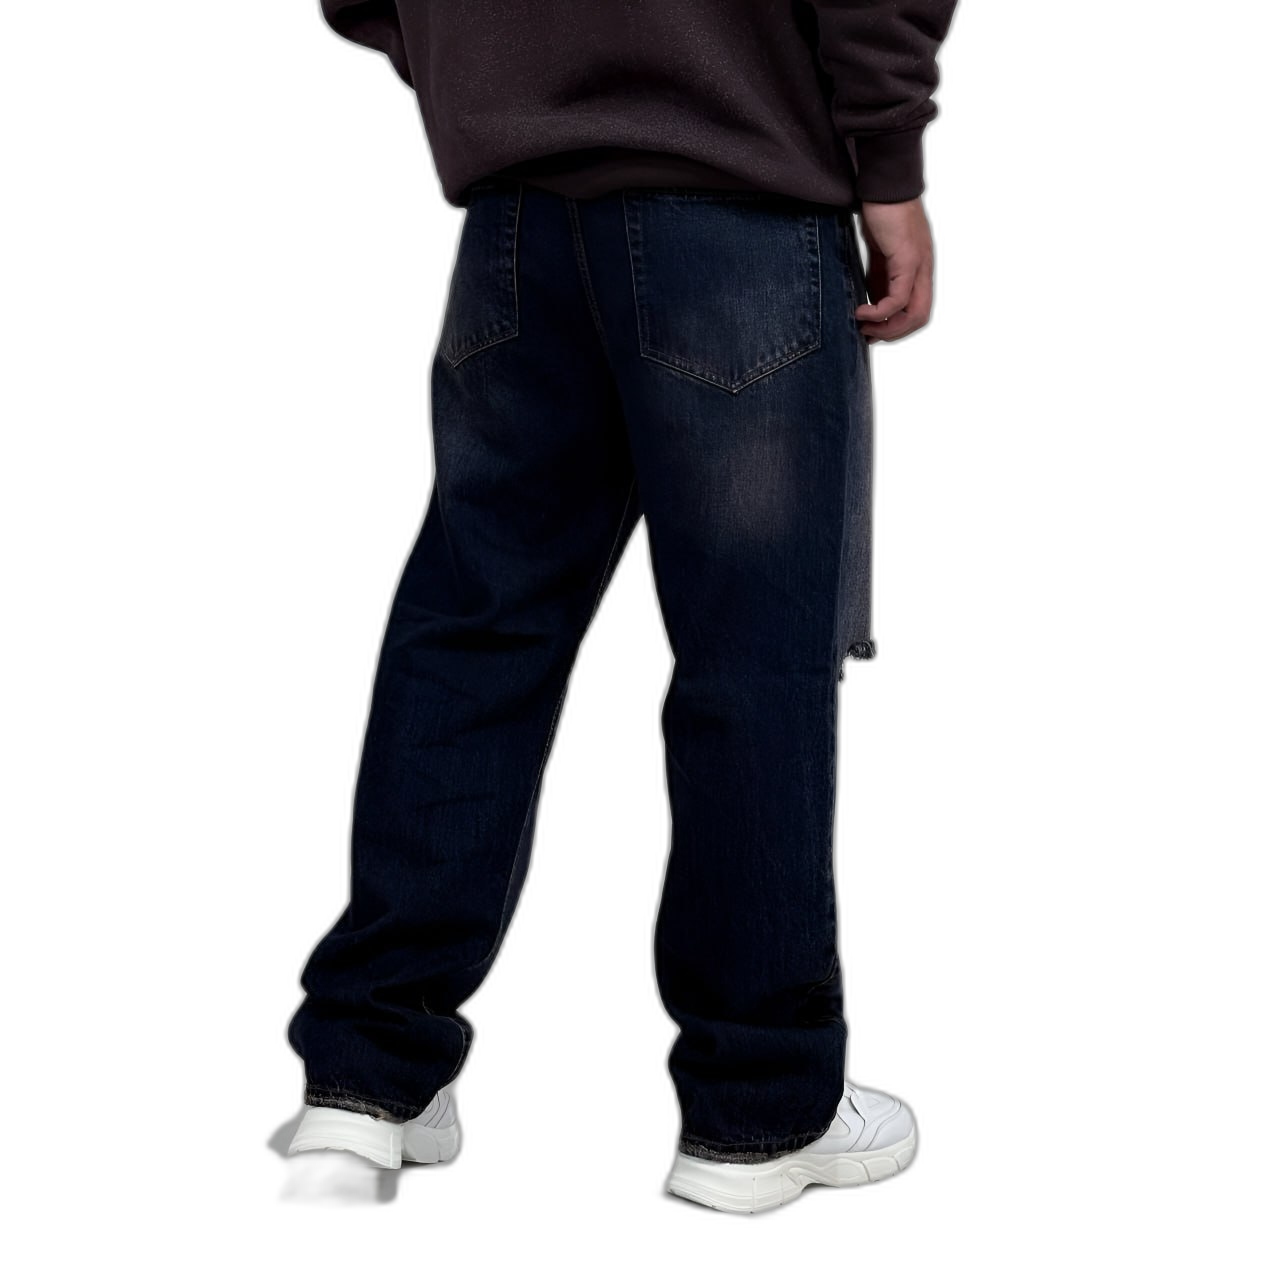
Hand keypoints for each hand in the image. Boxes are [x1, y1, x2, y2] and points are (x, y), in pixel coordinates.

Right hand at [854, 197, 935, 345]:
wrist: (884, 184)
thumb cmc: (880, 213)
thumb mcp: (879, 254)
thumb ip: (879, 278)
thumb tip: (871, 304)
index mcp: (918, 269)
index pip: (917, 310)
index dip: (895, 328)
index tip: (871, 330)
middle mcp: (923, 269)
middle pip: (919, 318)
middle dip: (892, 334)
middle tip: (867, 333)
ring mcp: (918, 265)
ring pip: (913, 313)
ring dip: (886, 328)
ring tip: (862, 325)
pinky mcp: (907, 259)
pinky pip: (898, 298)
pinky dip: (880, 312)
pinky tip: (861, 311)